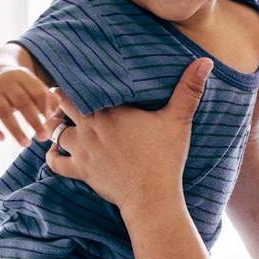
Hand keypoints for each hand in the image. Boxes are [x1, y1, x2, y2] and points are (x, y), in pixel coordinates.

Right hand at [0, 67, 51, 145]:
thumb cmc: (20, 86)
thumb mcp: (33, 86)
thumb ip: (48, 98)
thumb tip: (54, 112)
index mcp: (22, 76)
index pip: (36, 91)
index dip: (44, 106)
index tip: (50, 120)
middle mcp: (6, 82)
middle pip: (22, 102)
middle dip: (34, 121)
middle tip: (43, 137)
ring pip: (3, 112)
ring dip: (16, 130)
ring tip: (26, 144)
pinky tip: (2, 139)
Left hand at [43, 58, 213, 214]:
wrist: (152, 197)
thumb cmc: (165, 158)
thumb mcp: (178, 121)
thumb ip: (188, 90)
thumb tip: (206, 61)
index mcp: (108, 110)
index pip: (77, 86)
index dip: (74, 79)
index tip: (78, 75)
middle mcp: (89, 127)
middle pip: (61, 104)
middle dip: (62, 100)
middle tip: (69, 96)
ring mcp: (82, 151)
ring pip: (56, 132)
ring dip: (58, 127)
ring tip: (63, 121)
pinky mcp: (81, 172)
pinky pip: (55, 162)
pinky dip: (53, 156)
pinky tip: (57, 151)